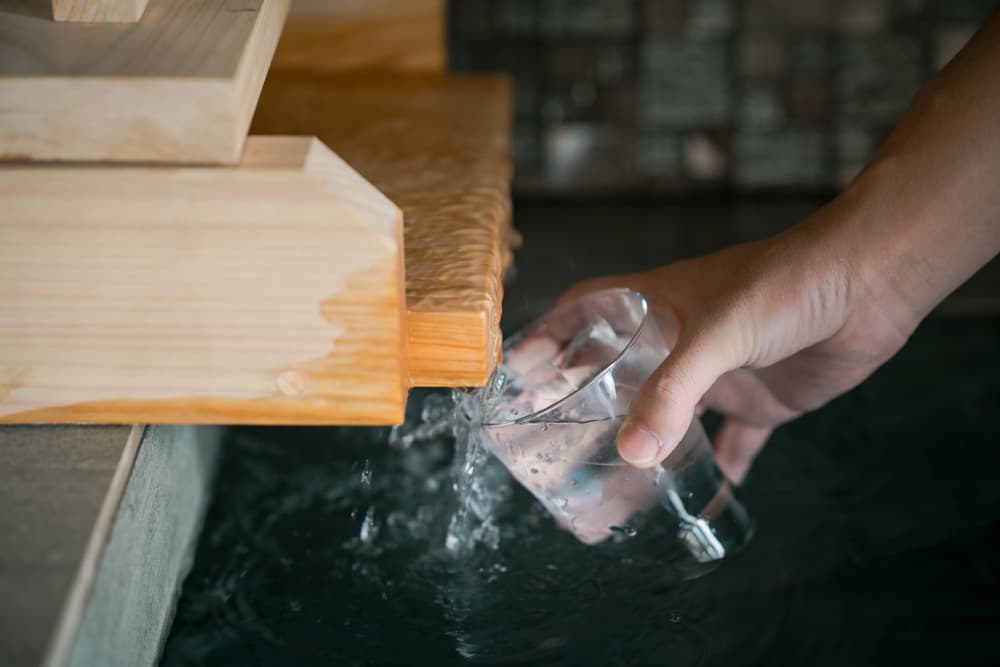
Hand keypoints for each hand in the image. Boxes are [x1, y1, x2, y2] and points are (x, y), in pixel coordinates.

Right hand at [559, 209, 916, 482]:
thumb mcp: (720, 332)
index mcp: (660, 306)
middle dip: (588, 404)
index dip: (551, 334)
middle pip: (621, 371)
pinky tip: (699, 496)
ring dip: (646, 446)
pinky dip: (716, 467)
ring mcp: (721, 370)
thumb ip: (674, 390)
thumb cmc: (789, 283)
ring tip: (615, 485)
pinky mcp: (762, 398)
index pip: (588, 309)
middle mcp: (683, 339)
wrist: (873, 283)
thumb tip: (632, 453)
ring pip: (670, 414)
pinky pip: (731, 439)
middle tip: (554, 444)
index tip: (518, 369)